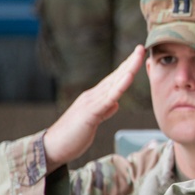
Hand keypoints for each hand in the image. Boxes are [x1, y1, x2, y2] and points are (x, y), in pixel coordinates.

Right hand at [43, 45, 144, 173]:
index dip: (126, 67)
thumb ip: (104, 111)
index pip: (114, 79)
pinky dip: (120, 87)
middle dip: (130, 62)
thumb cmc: (73, 135)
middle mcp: (93, 96)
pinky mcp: (90, 112)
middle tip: (141, 48)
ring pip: (113, 83)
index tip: (138, 56)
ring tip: (138, 56)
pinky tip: (129, 77)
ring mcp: (91, 102)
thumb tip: (115, 104)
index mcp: (95, 98)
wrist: (52, 147)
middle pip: (115, 76)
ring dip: (127, 69)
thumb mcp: (93, 121)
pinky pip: (108, 98)